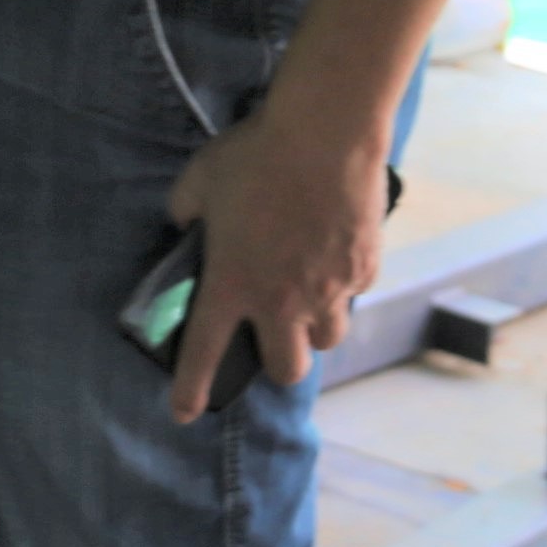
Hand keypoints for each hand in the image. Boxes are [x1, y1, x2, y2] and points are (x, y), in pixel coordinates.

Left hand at [160, 99, 388, 420]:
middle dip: (279, 362)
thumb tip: (184, 222)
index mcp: (233, 284)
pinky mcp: (363, 268)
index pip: (204, 352)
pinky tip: (334, 251)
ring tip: (308, 297)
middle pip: (287, 370)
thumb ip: (184, 211)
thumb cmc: (255, 154)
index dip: (189, 389)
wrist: (325, 134)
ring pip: (328, 340)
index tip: (183, 413)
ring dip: (315, 328)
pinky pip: (354, 292)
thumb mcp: (199, 179)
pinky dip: (343, 282)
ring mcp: (329, 290)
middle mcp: (282, 301)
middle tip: (272, 334)